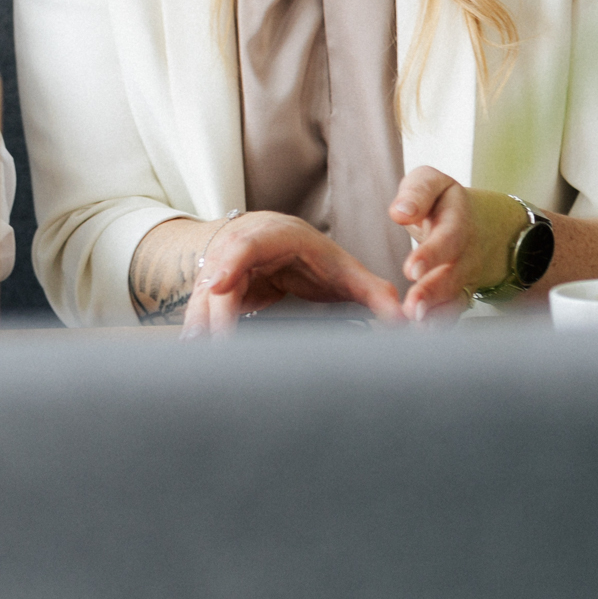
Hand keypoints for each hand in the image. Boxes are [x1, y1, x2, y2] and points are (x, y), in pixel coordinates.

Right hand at [185, 212, 407, 338]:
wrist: (275, 239)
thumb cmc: (310, 254)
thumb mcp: (344, 269)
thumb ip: (374, 293)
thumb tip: (405, 321)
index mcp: (271, 236)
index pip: (245, 245)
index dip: (229, 263)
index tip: (218, 285)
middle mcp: (237, 249)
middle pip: (217, 279)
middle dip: (215, 312)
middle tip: (220, 347)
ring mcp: (220, 269)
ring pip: (203, 299)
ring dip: (201, 328)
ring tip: (204, 362)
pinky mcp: (211, 292)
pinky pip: (199, 314)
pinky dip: (197, 335)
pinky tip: (192, 358)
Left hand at [388, 168, 526, 319]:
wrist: (482, 223)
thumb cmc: (443, 201)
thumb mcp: (431, 182)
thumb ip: (416, 193)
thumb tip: (400, 212)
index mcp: (457, 217)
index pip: (447, 236)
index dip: (431, 254)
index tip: (411, 270)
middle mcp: (466, 250)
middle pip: (453, 273)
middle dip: (433, 292)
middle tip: (413, 308)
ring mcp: (466, 274)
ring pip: (456, 297)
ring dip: (436, 313)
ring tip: (417, 324)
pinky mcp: (461, 292)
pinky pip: (455, 310)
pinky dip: (441, 323)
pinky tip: (423, 333)